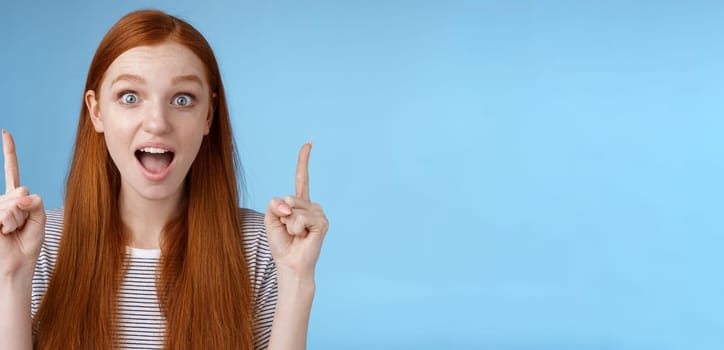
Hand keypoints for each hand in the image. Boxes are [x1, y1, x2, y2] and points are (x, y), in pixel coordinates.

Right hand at [0, 129, 44, 276]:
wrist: (14, 266)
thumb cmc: (27, 245)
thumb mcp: (39, 220)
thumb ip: (35, 202)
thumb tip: (21, 192)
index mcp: (16, 199)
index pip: (12, 171)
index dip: (9, 152)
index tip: (5, 132)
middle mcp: (2, 200)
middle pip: (21, 192)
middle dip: (25, 211)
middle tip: (19, 227)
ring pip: (13, 202)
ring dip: (16, 220)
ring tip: (10, 231)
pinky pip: (3, 210)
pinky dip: (8, 222)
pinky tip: (4, 231)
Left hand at [265, 142, 328, 276]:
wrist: (289, 264)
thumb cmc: (281, 244)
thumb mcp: (270, 219)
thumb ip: (275, 205)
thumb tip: (289, 203)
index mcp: (299, 203)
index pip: (302, 178)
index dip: (304, 160)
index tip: (309, 143)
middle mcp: (311, 206)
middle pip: (289, 197)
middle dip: (282, 214)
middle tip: (288, 230)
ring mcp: (319, 213)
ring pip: (294, 208)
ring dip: (289, 224)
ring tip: (296, 235)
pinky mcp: (322, 223)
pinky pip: (300, 218)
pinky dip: (296, 228)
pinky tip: (303, 237)